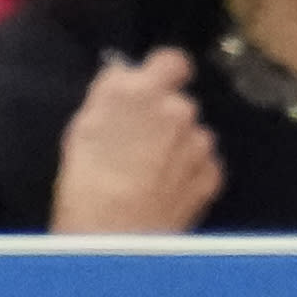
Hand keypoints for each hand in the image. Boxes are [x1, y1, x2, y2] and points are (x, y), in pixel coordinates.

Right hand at [49, 48, 222, 235]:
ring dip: (178, 146)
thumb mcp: (84, 126)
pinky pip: (203, 163)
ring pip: (193, 134)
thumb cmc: (87, 183)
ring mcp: (199, 142)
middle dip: (165, 117)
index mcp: (143, 90)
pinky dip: (189, 172)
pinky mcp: (212, 173)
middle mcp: (178, 109)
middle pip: (180, 103)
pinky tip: (164, 188)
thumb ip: (111, 94)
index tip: (155, 84)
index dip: (165, 72)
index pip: (173, 60)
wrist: (113, 236)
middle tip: (139, 142)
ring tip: (149, 172)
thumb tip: (124, 75)